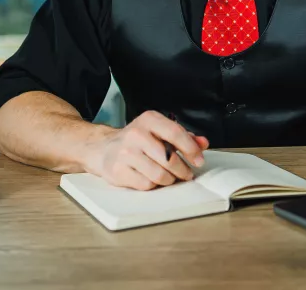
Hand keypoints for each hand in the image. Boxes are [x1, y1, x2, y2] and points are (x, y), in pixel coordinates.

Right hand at [83, 111, 209, 190]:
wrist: (102, 148)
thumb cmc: (137, 141)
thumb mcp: (159, 131)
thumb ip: (183, 137)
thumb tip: (203, 143)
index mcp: (149, 120)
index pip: (176, 133)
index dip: (191, 149)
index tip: (199, 161)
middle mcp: (136, 133)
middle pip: (170, 158)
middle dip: (182, 170)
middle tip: (185, 174)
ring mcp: (125, 152)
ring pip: (160, 175)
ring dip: (169, 179)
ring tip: (168, 176)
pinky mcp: (118, 170)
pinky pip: (147, 185)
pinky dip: (153, 185)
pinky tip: (150, 178)